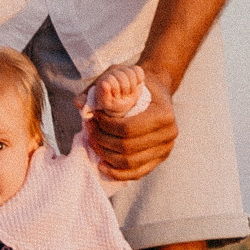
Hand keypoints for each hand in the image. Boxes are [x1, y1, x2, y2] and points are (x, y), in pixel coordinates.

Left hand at [85, 63, 178, 180]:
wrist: (157, 91)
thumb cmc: (138, 84)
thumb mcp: (121, 76)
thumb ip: (100, 88)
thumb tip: (80, 104)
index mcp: (164, 114)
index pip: (128, 128)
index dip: (106, 126)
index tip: (94, 116)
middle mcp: (169, 135)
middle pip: (128, 147)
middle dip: (103, 140)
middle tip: (89, 129)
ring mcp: (165, 150)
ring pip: (130, 162)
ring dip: (106, 154)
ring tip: (93, 142)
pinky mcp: (159, 160)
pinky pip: (136, 173)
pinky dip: (117, 172)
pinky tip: (102, 165)